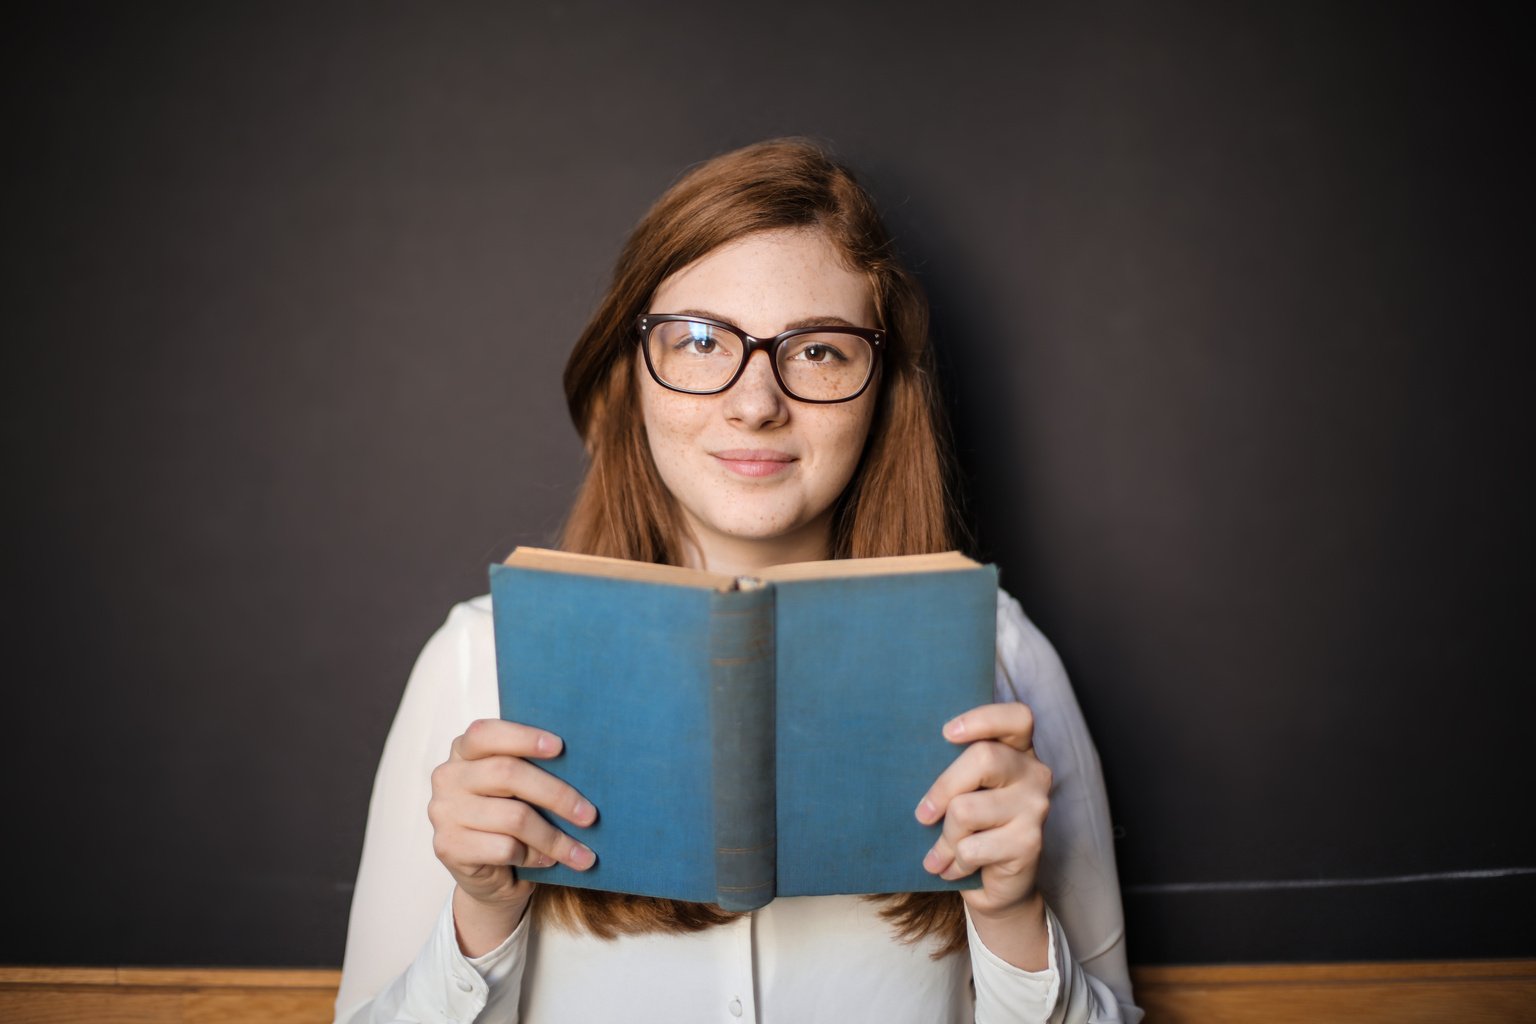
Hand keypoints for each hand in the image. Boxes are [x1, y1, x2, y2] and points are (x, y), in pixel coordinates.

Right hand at [428, 718, 597, 918]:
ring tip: (580, 850)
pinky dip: (535, 856)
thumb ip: (533, 769)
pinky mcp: (448, 847)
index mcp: (464, 751)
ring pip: (513, 817)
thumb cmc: (513, 822)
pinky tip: (547, 861)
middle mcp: (448, 777)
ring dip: (555, 838)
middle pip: (508, 773)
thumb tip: (584, 764)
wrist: (492, 877)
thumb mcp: (521, 790)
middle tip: (589, 815)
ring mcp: (444, 812)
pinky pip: (505, 848)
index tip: (560, 747)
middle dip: (557, 795)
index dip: (523, 737)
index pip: (486, 733)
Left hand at [916, 703, 1051, 922]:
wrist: (994, 886)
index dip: (983, 718)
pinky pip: (972, 848)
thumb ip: (952, 771)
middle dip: (942, 788)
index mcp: (1018, 752)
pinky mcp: (1030, 843)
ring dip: (943, 839)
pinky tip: (955, 868)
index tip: (946, 733)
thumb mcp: (961, 792)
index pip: (1017, 718)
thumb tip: (904, 758)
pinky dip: (954, 862)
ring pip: (967, 810)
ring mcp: (1036, 808)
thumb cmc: (970, 829)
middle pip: (983, 759)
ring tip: (939, 854)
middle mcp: (1034, 774)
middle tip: (923, 815)